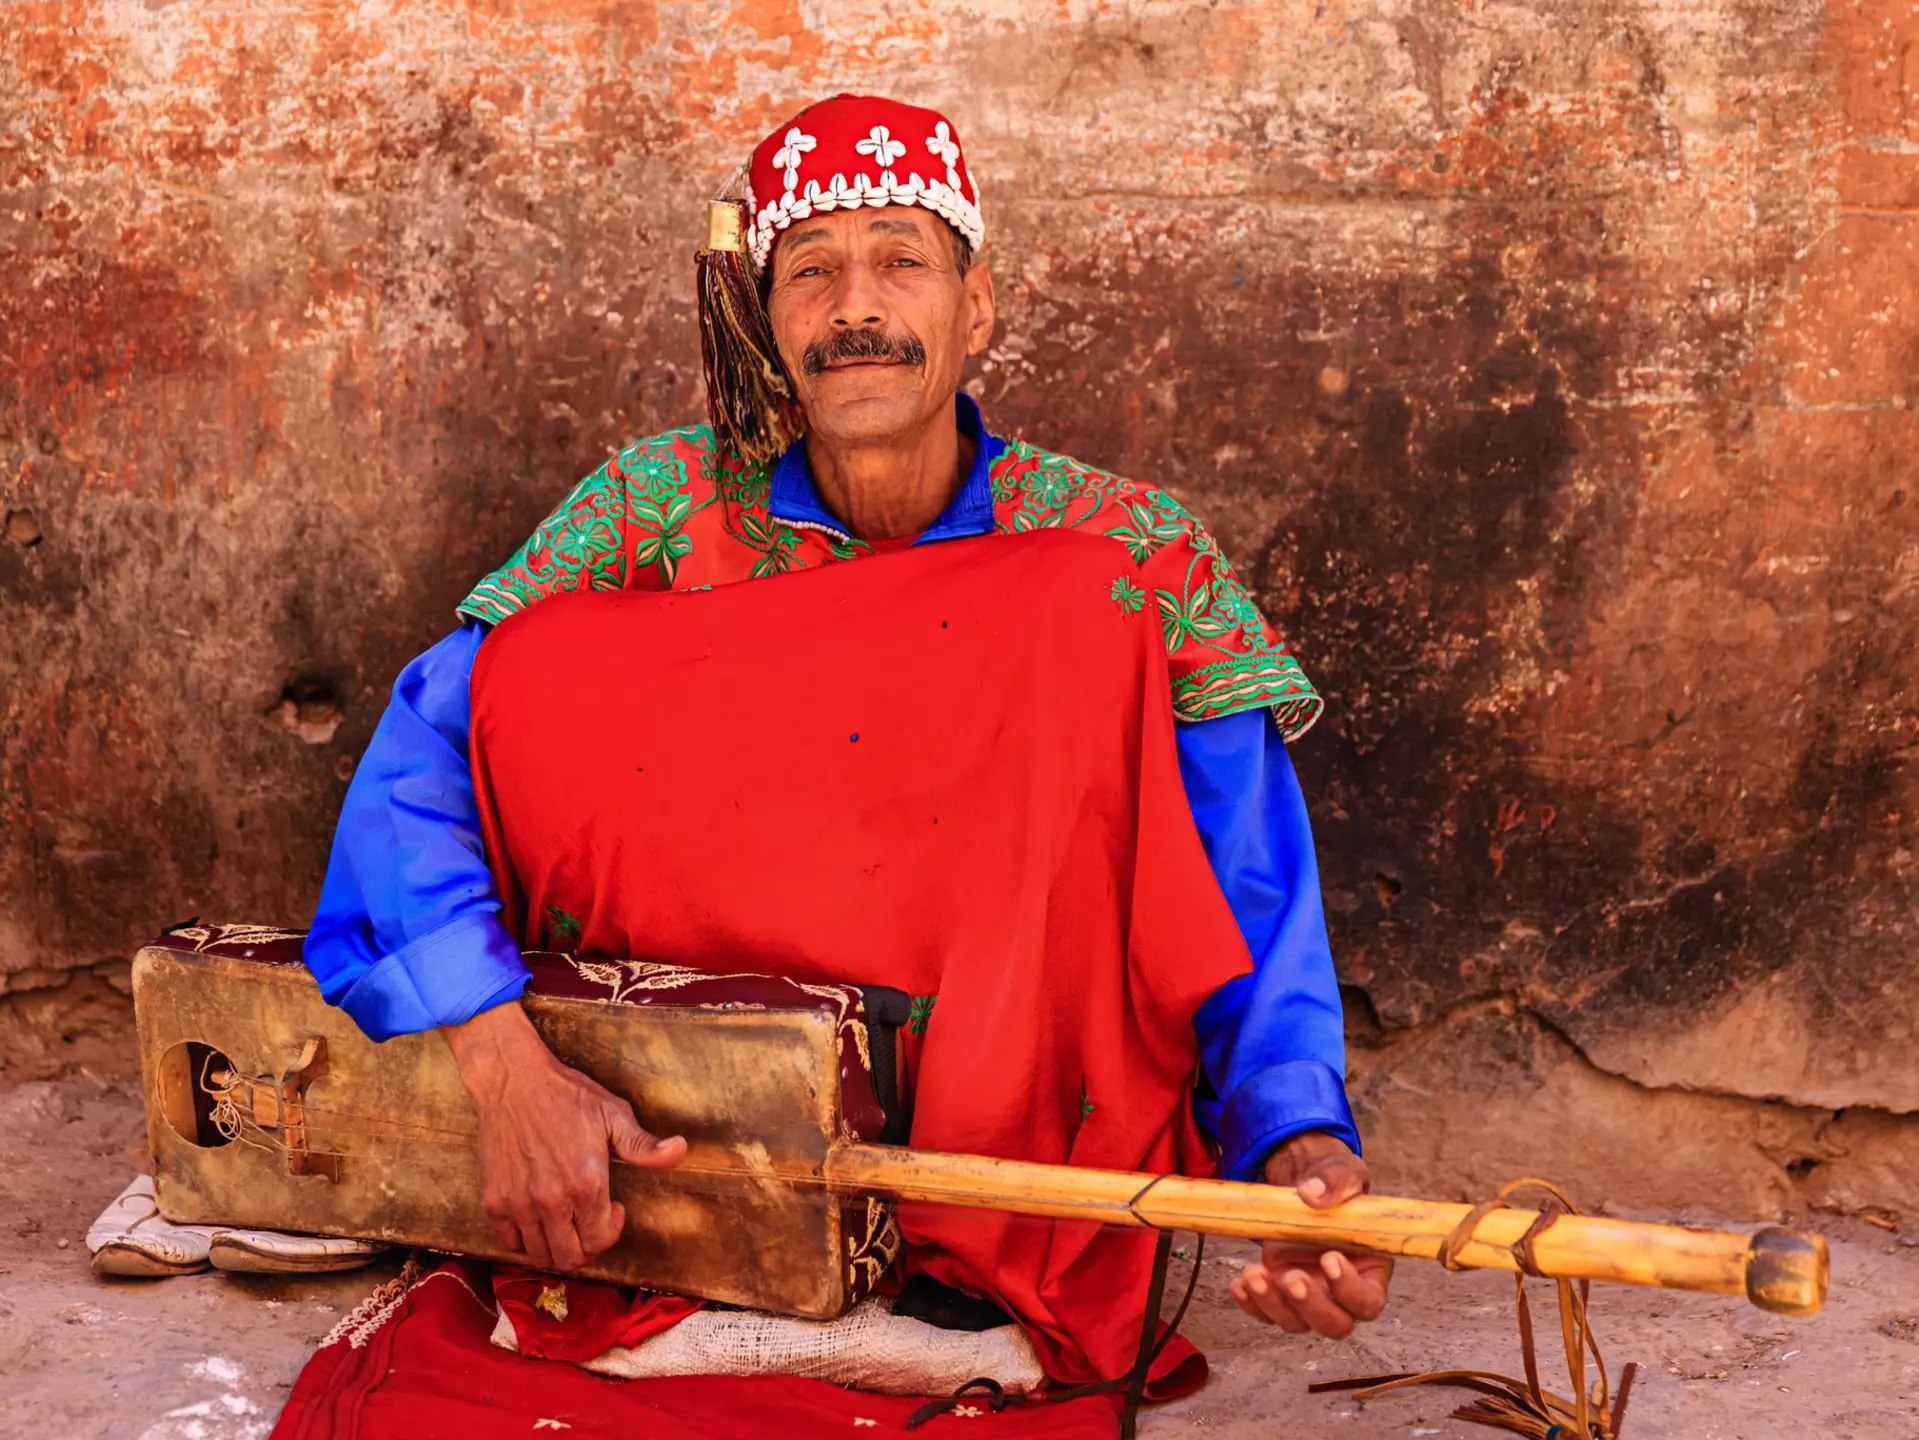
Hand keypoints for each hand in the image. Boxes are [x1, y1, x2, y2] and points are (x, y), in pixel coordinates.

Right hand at [443, 1002, 685, 1271]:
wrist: (514, 1080)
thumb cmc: (566, 1095)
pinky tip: (537, 1215)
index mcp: (586, 1183)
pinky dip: (524, 1238)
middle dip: (586, 1249)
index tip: (612, 1209)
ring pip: (539, 1256)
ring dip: (556, 1246)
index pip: (600, 1242)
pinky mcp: (494, 1200)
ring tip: (564, 1220)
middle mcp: (552, 1200)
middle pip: (570, 1259)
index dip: (611, 1232)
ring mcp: (519, 1203)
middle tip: (589, 1223)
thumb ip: (643, 1146)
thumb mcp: (613, 1114)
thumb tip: (679, 1151)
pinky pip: (509, 1241)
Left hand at [1228, 1131, 1391, 1338]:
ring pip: (1296, 1323)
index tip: (1329, 1257)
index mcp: (1370, 1273)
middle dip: (1311, 1307)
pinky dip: (1250, 1304)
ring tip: (1254, 1273)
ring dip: (1272, 1304)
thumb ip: (1336, 1181)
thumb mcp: (1343, 1173)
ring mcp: (1308, 1296)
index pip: (1368, 1301)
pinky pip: (1265, 1312)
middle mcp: (1340, 1294)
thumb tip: (1311, 1193)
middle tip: (1292, 1277)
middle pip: (1334, 1325)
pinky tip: (1238, 1284)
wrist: (1306, 1184)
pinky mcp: (1278, 1291)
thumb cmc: (1335, 1184)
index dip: (1350, 1290)